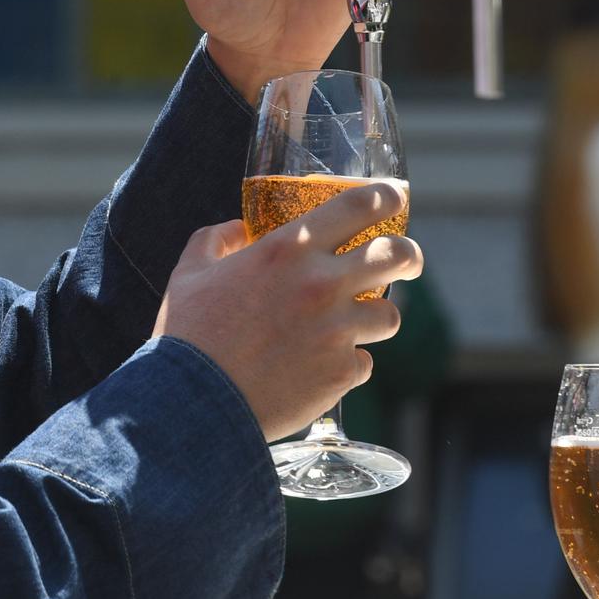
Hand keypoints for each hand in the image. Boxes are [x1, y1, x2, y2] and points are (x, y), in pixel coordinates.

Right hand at [151, 183, 422, 442]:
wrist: (195, 402)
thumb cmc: (189, 334)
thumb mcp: (190, 273)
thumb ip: (214, 240)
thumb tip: (235, 230)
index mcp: (289, 249)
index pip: (359, 205)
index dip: (386, 197)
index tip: (393, 199)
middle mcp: (321, 284)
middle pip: (398, 255)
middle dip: (409, 255)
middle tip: (405, 261)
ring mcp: (336, 331)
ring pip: (390, 316)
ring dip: (375, 317)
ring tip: (356, 323)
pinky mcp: (339, 373)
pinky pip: (364, 363)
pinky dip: (348, 364)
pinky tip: (324, 366)